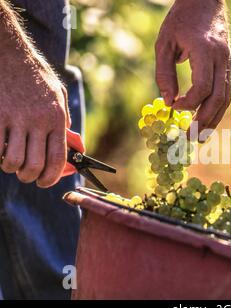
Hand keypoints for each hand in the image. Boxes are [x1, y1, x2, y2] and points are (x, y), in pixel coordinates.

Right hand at [0, 58, 69, 187]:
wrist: (8, 52)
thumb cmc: (35, 75)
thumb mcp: (58, 94)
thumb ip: (63, 120)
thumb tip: (71, 146)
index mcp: (55, 118)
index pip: (57, 159)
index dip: (52, 178)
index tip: (45, 182)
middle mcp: (37, 121)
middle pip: (34, 165)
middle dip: (30, 177)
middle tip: (27, 174)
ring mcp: (14, 119)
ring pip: (12, 161)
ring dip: (11, 168)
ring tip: (11, 162)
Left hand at [155, 0, 230, 134]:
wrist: (205, 2)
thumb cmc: (180, 21)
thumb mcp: (164, 43)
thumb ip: (164, 73)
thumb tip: (168, 102)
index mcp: (205, 51)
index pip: (202, 87)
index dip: (188, 103)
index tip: (174, 108)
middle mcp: (221, 59)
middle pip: (218, 98)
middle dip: (204, 121)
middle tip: (190, 138)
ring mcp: (228, 64)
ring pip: (225, 99)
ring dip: (214, 120)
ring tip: (201, 137)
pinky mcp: (228, 67)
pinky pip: (225, 93)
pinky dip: (217, 110)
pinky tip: (208, 121)